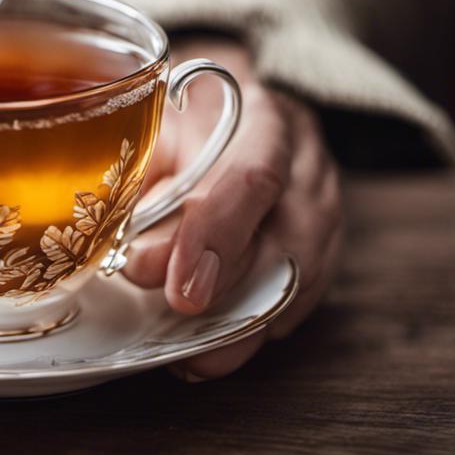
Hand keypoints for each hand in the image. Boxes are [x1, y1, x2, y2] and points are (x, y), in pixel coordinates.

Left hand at [123, 38, 342, 380]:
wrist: (237, 99)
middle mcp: (307, 167)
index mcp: (266, 121)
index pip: (253, 179)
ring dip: (246, 325)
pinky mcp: (322, 244)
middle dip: (231, 291)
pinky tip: (217, 346)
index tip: (180, 286)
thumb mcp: (157, 122)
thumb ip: (145, 180)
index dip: (217, 236)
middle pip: (288, 239)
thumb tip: (130, 256)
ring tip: (195, 356)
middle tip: (180, 321)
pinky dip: (259, 326)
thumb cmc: (187, 110)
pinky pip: (302, 296)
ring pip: (301, 277)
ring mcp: (324, 208)